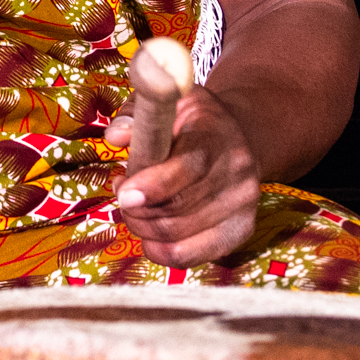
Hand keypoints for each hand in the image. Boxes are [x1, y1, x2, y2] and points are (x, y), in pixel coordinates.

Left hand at [115, 82, 263, 269]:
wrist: (239, 137)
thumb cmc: (192, 122)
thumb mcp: (167, 102)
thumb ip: (137, 114)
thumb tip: (116, 137)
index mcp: (216, 135)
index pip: (189, 167)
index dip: (153, 185)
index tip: (124, 192)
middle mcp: (238, 173)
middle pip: (178, 209)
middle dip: (136, 209)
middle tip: (122, 192)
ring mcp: (243, 205)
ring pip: (178, 237)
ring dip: (142, 227)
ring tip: (134, 207)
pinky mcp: (241, 231)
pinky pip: (190, 256)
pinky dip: (159, 250)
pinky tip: (149, 232)